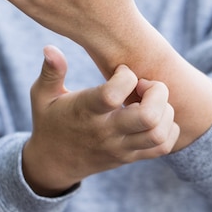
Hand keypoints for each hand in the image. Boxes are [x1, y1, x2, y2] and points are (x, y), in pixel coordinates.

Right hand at [22, 46, 179, 196]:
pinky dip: (169, 128)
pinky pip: (163, 147)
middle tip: (145, 84)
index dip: (126, 76)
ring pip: (159, 134)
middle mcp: (106, 132)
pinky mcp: (131, 157)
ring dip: (165, 110)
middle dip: (157, 92)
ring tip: (151, 100)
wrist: (53, 162)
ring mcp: (121, 147)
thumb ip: (50, 71)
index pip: (113, 94)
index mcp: (85, 112)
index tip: (121, 70)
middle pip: (148, 117)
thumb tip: (50, 48)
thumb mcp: (42, 95)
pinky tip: (156, 115)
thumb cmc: (49, 121)